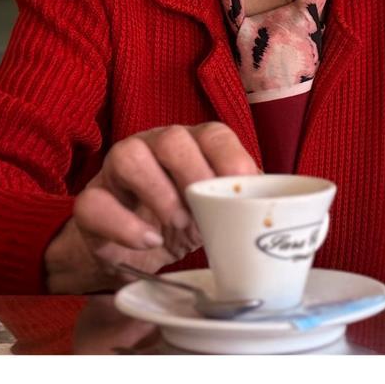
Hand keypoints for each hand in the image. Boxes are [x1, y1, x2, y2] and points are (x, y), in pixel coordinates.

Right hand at [45, 122, 258, 293]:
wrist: (136, 249)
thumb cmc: (188, 221)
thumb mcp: (219, 212)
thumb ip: (246, 205)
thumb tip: (292, 215)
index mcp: (194, 145)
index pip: (214, 134)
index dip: (231, 159)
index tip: (244, 190)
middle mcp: (154, 146)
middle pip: (172, 138)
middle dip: (194, 174)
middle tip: (206, 212)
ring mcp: (118, 170)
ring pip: (128, 156)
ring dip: (159, 193)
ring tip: (178, 226)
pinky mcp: (92, 201)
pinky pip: (93, 203)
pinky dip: (124, 225)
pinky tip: (148, 241)